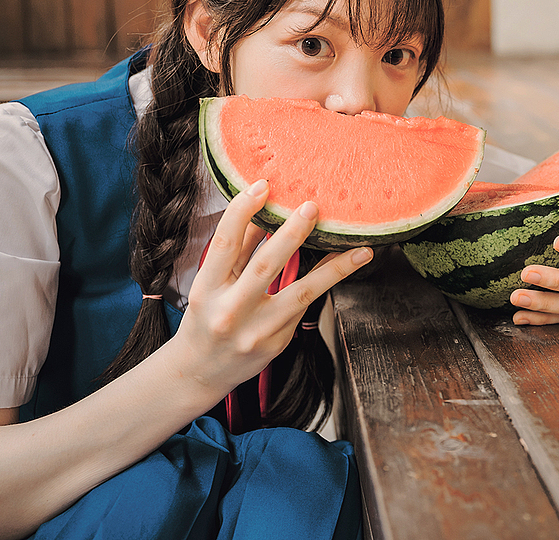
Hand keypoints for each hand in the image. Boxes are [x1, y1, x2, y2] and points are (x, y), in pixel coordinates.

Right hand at [170, 179, 373, 394]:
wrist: (199, 372)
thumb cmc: (206, 318)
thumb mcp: (213, 282)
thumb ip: (238, 249)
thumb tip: (263, 211)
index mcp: (206, 290)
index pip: (224, 244)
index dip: (242, 212)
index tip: (262, 186)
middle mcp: (230, 311)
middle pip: (264, 266)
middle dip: (291, 234)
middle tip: (312, 207)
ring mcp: (257, 330)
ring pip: (300, 292)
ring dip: (333, 267)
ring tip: (358, 246)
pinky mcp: (278, 342)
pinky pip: (307, 305)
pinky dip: (328, 280)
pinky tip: (350, 263)